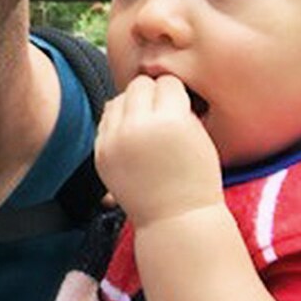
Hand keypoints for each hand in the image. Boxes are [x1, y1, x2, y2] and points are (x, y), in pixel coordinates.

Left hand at [95, 75, 223, 227]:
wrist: (176, 218)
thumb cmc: (196, 178)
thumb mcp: (200, 136)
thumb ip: (180, 107)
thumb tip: (160, 83)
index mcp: (170, 120)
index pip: (166, 82)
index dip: (175, 92)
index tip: (180, 104)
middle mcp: (138, 126)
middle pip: (138, 85)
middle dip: (152, 94)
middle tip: (162, 110)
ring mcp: (115, 140)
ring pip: (118, 100)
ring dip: (132, 105)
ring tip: (146, 121)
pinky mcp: (100, 152)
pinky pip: (105, 121)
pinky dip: (118, 122)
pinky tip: (132, 133)